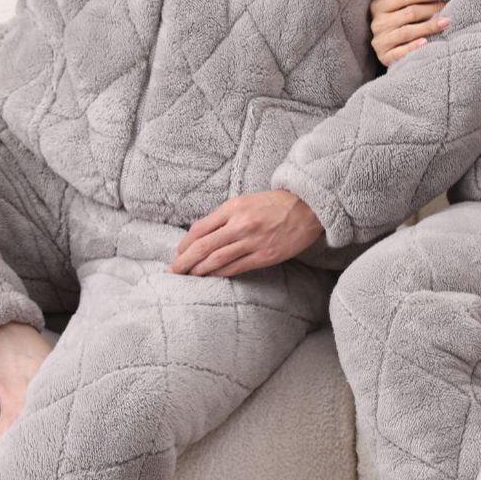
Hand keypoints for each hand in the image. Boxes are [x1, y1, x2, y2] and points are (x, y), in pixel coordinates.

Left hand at [168, 191, 322, 276]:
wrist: (308, 207)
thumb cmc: (275, 204)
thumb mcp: (246, 201)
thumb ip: (225, 216)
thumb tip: (203, 235)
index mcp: (234, 208)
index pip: (200, 229)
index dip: (184, 244)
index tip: (177, 254)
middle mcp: (240, 224)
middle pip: (203, 247)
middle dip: (184, 262)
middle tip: (172, 272)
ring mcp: (252, 241)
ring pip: (216, 260)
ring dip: (198, 271)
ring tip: (187, 278)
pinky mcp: (264, 256)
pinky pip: (235, 268)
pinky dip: (219, 274)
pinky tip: (210, 278)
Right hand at [370, 0, 449, 65]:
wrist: (388, 50)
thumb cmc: (396, 21)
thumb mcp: (393, 5)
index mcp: (378, 7)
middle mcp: (377, 24)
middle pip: (408, 14)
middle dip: (429, 9)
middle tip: (446, 8)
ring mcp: (380, 42)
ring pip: (406, 32)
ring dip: (428, 26)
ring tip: (445, 22)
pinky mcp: (385, 57)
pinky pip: (401, 52)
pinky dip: (413, 47)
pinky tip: (427, 42)